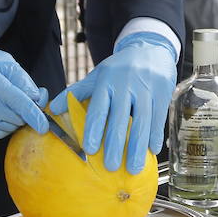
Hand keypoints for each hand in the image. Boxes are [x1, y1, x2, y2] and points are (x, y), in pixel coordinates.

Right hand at [0, 40, 49, 137]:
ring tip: (10, 102)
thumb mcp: (5, 61)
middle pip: (17, 119)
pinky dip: (5, 126)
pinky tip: (1, 111)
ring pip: (8, 128)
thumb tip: (37, 98)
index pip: (20, 105)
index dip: (35, 116)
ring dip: (16, 119)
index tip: (44, 126)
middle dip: (27, 112)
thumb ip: (23, 80)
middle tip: (25, 98)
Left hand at [49, 32, 175, 172]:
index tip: (89, 149)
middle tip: (110, 166)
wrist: (150, 49)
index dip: (94, 129)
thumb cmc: (119, 68)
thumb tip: (53, 109)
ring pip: (143, 121)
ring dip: (138, 146)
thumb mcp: (98, 75)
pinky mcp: (164, 92)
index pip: (99, 107)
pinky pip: (158, 118)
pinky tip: (152, 152)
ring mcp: (147, 88)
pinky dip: (155, 135)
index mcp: (107, 81)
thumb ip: (77, 92)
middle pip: (121, 117)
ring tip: (133, 168)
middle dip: (115, 144)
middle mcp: (127, 84)